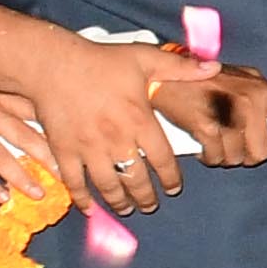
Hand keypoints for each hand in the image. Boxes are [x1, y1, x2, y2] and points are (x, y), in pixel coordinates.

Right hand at [0, 74, 56, 206]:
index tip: (73, 139)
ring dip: (23, 178)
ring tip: (38, 193)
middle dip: (49, 157)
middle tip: (67, 173)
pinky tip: (1, 196)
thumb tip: (27, 108)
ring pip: (3, 158)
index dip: (54, 127)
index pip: (31, 110)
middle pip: (25, 136)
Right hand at [22, 53, 202, 219]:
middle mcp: (117, 140)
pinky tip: (90, 208)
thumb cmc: (101, 61)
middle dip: (146, 197)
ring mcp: (89, 149)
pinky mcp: (64, 151)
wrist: (54, 64)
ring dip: (119, 202)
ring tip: (127, 209)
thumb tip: (213, 67)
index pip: (163, 160)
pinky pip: (74, 183)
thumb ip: (180, 68)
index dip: (171, 179)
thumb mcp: (145, 58)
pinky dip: (83, 198)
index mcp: (140, 121)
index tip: (173, 188)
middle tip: (150, 205)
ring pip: (109, 186)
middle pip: (137, 179)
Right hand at [148, 64, 266, 168]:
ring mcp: (229, 114)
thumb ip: (260, 95)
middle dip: (248, 154)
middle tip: (234, 144)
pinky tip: (204, 147)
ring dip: (226, 155)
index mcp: (262, 88)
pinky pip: (216, 157)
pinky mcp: (206, 126)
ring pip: (237, 157)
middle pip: (262, 151)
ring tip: (216, 141)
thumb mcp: (240, 78)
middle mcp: (250, 101)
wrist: (165, 74)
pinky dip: (210, 157)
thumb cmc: (204, 78)